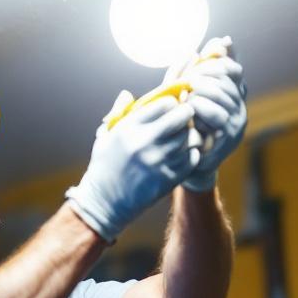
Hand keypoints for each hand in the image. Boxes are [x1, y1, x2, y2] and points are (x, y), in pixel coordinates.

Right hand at [65, 89, 200, 241]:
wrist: (105, 203)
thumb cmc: (104, 166)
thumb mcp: (105, 136)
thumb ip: (118, 113)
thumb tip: (127, 94)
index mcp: (129, 128)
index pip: (165, 103)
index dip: (172, 102)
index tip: (171, 107)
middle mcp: (145, 143)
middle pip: (183, 116)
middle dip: (187, 114)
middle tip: (185, 118)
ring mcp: (158, 162)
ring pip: (191, 137)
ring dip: (191, 134)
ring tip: (184, 137)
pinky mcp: (168, 179)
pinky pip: (193, 158)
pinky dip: (192, 153)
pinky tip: (183, 154)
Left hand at [175, 36, 246, 191]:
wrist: (185, 160)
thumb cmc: (184, 123)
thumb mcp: (187, 92)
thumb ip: (199, 67)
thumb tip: (222, 39)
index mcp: (232, 93)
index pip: (233, 68)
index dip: (217, 60)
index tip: (198, 61)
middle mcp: (239, 105)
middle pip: (228, 77)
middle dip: (204, 73)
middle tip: (187, 77)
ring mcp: (237, 121)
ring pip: (223, 93)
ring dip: (201, 89)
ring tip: (186, 92)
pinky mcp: (230, 136)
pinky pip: (217, 114)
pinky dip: (200, 107)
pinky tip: (189, 107)